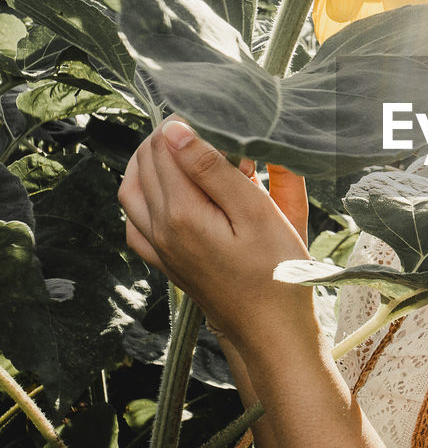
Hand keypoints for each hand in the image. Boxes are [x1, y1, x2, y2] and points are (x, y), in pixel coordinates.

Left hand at [119, 119, 316, 348]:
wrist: (271, 331)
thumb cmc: (276, 272)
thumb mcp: (256, 212)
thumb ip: (213, 169)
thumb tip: (175, 129)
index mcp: (180, 213)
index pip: (163, 146)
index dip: (186, 121)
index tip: (216, 116)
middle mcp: (158, 229)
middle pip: (144, 163)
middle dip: (171, 137)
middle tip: (210, 130)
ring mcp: (157, 248)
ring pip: (131, 189)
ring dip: (151, 162)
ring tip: (187, 150)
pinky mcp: (164, 261)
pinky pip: (135, 221)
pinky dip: (145, 196)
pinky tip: (171, 192)